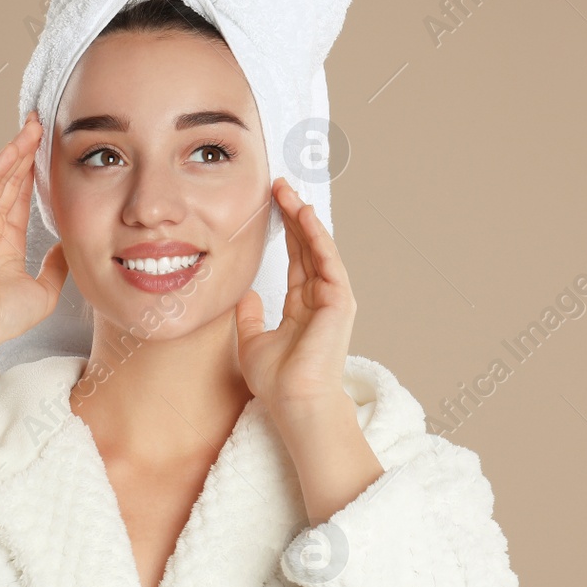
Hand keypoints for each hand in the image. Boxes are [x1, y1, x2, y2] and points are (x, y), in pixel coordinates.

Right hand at [0, 111, 69, 348]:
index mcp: (5, 246)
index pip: (22, 200)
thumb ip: (56, 267)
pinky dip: (0, 165)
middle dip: (27, 154)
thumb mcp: (43, 292)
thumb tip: (67, 246)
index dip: (36, 176)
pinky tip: (16, 147)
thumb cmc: (0, 319)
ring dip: (17, 152)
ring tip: (34, 126)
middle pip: (11, 182)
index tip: (50, 153)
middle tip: (43, 125)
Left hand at [234, 177, 356, 410]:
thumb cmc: (277, 381)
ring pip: (318, 249)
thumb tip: (246, 296)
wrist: (294, 400)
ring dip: (303, 219)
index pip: (295, 260)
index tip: (272, 206)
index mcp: (302, 307)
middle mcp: (319, 299)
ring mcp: (332, 299)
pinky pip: (328, 261)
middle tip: (278, 186)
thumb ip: (250, 317)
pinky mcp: (340, 301)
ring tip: (288, 193)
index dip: (284, 233)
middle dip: (292, 216)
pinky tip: (305, 216)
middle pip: (307, 248)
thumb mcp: (252, 342)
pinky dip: (317, 237)